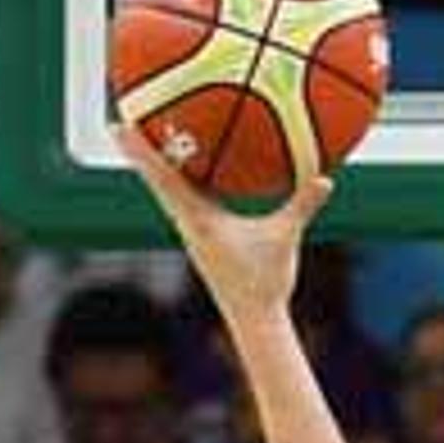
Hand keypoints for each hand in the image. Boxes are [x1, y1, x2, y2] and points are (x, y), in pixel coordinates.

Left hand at [119, 115, 328, 329]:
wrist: (253, 318)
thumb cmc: (265, 281)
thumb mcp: (285, 237)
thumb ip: (301, 205)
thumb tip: (325, 178)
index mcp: (200, 219)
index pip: (163, 178)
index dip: (141, 151)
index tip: (119, 127)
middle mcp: (187, 223)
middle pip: (156, 180)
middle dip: (138, 152)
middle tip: (118, 124)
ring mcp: (191, 231)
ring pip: (166, 192)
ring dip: (153, 167)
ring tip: (142, 141)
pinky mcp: (201, 238)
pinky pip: (184, 200)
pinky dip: (177, 180)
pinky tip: (187, 171)